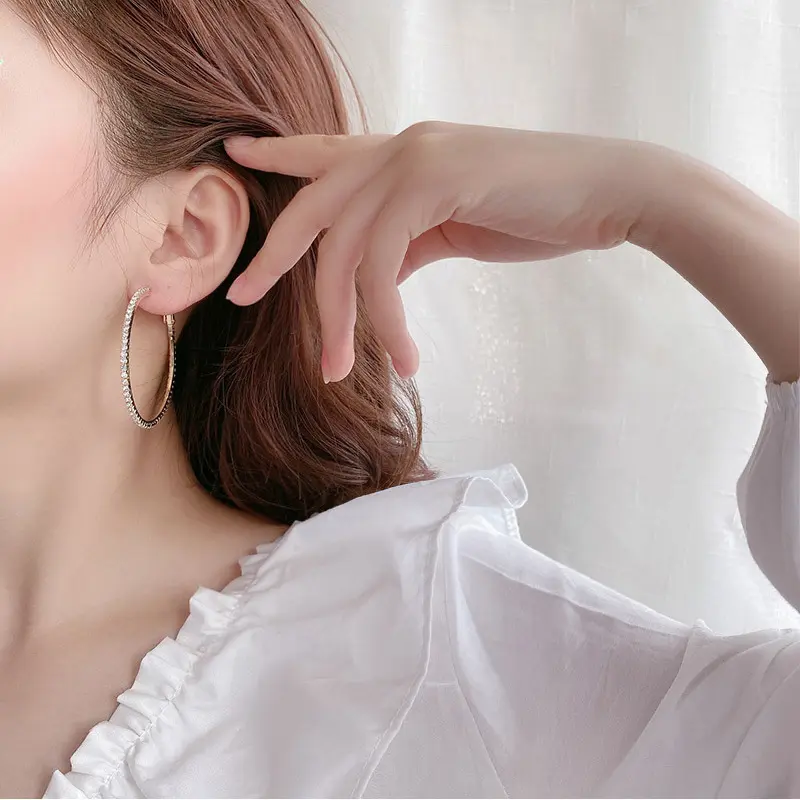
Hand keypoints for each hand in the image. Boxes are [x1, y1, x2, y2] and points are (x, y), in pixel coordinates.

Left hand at [224, 122, 663, 382]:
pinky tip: (405, 358)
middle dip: (274, 258)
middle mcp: (399, 146)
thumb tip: (371, 274)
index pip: (328, 152)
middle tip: (241, 298)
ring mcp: (415, 157)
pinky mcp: (435, 181)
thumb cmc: (539, 211)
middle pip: (313, 206)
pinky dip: (385, 317)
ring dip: (338, 319)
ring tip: (337, 370)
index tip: (239, 153)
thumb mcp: (456, 226)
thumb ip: (409, 238)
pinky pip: (383, 260)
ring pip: (344, 246)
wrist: (612, 193)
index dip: (281, 153)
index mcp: (404, 151)